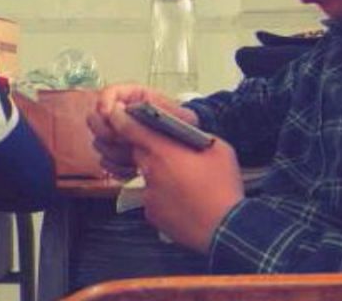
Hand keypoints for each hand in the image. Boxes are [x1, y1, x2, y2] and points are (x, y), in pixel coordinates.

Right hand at [87, 84, 197, 178]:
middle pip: (97, 119)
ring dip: (116, 153)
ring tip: (135, 159)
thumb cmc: (185, 127)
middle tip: (125, 142)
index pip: (111, 93)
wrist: (192, 148)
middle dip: (109, 133)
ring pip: (100, 142)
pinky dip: (117, 168)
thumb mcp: (170, 118)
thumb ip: (140, 117)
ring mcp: (120, 134)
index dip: (105, 101)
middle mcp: (125, 115)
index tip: (106, 113)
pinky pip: (106, 161)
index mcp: (137, 98)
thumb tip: (115, 111)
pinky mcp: (120, 154)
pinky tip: (133, 170)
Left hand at [109, 102, 244, 252]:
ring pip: (148, 177)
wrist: (224, 228)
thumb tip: (191, 136)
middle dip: (152, 150)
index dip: (121, 119)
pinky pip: (154, 199)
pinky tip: (183, 201)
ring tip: (185, 183)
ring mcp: (149, 195)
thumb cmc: (222, 186)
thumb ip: (199, 137)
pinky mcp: (152, 215)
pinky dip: (164, 197)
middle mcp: (150, 171)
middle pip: (140, 153)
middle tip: (174, 155)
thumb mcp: (219, 149)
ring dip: (161, 175)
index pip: (131, 129)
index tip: (117, 113)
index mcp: (164, 150)